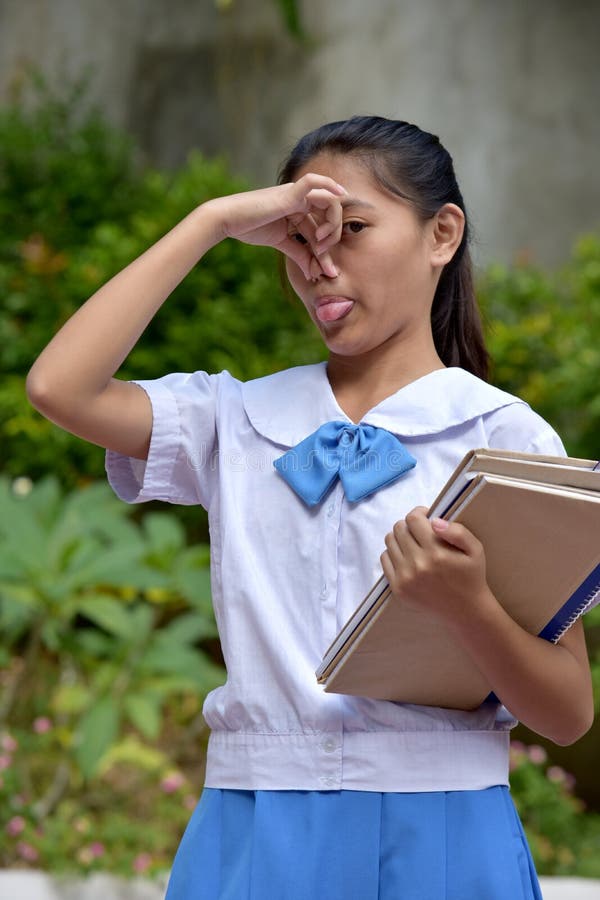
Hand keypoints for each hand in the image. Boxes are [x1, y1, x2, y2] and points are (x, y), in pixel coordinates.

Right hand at [206, 174, 346, 279]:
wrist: (228, 221)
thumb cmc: (250, 228)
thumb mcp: (281, 243)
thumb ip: (299, 254)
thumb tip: (314, 272)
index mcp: (298, 210)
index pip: (321, 228)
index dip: (325, 251)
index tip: (320, 270)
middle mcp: (300, 199)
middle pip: (331, 214)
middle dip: (333, 238)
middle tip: (322, 256)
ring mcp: (296, 194)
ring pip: (329, 202)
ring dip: (333, 225)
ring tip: (321, 243)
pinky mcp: (289, 193)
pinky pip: (314, 181)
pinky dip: (330, 184)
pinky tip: (342, 195)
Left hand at [380, 506, 491, 626]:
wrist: (465, 612)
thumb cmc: (471, 576)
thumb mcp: (475, 549)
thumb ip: (457, 531)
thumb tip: (434, 520)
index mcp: (436, 552)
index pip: (413, 519)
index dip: (419, 513)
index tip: (426, 517)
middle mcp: (418, 565)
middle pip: (398, 528)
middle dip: (410, 525)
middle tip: (421, 532)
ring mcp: (405, 578)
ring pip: (389, 541)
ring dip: (400, 538)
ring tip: (414, 544)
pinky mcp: (398, 588)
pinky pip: (384, 559)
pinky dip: (394, 553)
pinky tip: (407, 557)